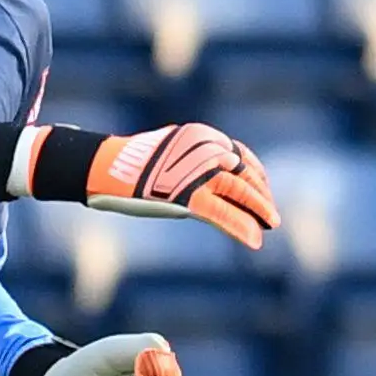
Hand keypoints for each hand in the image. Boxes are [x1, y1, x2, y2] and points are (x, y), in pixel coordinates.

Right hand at [85, 124, 277, 247]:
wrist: (105, 168)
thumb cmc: (129, 163)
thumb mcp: (167, 151)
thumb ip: (191, 159)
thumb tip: (207, 172)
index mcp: (202, 136)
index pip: (240, 155)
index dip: (256, 176)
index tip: (263, 191)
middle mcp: (204, 149)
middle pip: (243, 173)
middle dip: (260, 195)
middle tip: (271, 214)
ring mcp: (196, 172)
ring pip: (238, 192)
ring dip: (258, 210)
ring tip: (270, 225)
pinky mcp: (187, 195)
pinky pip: (223, 213)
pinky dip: (241, 227)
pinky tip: (254, 240)